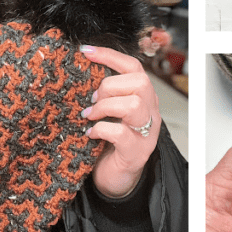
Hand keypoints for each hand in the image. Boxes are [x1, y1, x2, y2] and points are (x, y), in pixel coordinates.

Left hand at [80, 45, 160, 197]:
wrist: (116, 180)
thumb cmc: (109, 145)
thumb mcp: (108, 113)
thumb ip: (104, 95)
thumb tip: (81, 72)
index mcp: (143, 99)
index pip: (134, 67)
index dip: (110, 55)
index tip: (86, 51)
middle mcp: (150, 113)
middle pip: (139, 82)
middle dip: (109, 87)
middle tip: (92, 101)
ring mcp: (146, 133)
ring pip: (133, 105)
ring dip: (105, 107)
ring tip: (90, 116)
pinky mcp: (136, 153)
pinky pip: (121, 133)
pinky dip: (100, 130)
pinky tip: (90, 134)